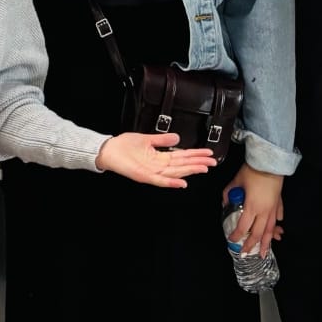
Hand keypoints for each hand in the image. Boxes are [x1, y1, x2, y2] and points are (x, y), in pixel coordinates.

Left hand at [95, 133, 215, 187]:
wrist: (109, 150)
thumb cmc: (124, 145)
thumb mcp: (147, 139)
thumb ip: (162, 140)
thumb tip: (178, 138)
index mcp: (160, 157)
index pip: (182, 156)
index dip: (196, 155)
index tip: (209, 153)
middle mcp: (158, 166)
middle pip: (182, 165)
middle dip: (198, 163)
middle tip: (213, 162)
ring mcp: (152, 172)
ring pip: (175, 173)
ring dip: (190, 171)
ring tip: (203, 168)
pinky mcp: (144, 176)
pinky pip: (160, 181)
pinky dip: (171, 183)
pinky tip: (182, 183)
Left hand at [223, 165, 282, 257]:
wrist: (269, 162)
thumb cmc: (251, 172)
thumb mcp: (235, 182)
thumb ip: (228, 195)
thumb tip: (225, 204)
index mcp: (251, 207)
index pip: (243, 227)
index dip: (236, 236)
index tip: (232, 240)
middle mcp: (264, 212)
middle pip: (258, 233)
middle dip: (251, 245)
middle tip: (246, 254)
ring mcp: (273, 208)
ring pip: (270, 229)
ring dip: (266, 242)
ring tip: (264, 252)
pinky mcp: (279, 203)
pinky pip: (278, 217)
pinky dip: (276, 225)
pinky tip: (276, 230)